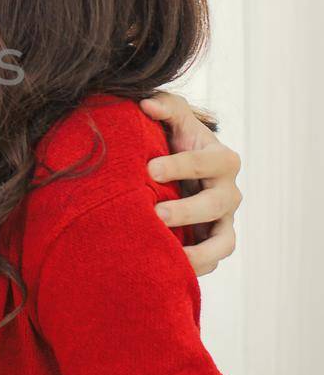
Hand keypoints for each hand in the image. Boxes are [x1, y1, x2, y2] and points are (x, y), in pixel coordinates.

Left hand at [140, 92, 241, 275]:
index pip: (207, 162)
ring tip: (172, 256)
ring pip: (223, 242)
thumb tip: (146, 104)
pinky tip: (170, 269)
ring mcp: (224, 221)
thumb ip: (164, 106)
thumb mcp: (174, 119)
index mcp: (222, 159)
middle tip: (156, 213)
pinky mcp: (214, 243)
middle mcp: (229, 191)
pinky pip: (212, 262)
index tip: (150, 169)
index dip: (180, 165)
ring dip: (200, 251)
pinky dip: (196, 268)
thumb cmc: (176, 141)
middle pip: (217, 203)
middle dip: (187, 210)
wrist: (178, 172)